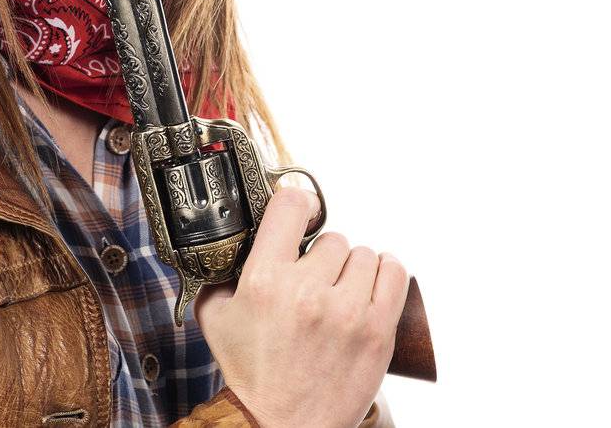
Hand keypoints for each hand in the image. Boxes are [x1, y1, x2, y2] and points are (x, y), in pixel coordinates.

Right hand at [194, 187, 409, 427]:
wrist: (281, 426)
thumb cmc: (253, 376)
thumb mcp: (217, 319)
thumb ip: (221, 274)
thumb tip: (233, 240)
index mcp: (265, 281)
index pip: (290, 205)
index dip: (297, 205)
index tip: (300, 215)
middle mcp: (307, 292)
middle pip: (332, 237)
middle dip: (322, 257)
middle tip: (313, 283)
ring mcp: (347, 312)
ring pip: (363, 254)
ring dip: (352, 270)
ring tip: (339, 294)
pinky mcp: (377, 330)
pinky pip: (394, 273)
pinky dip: (384, 274)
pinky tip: (370, 287)